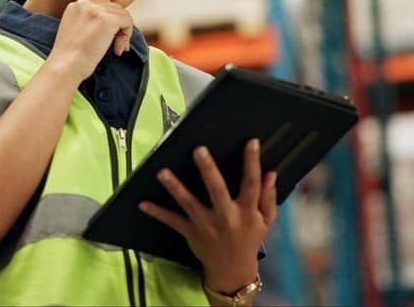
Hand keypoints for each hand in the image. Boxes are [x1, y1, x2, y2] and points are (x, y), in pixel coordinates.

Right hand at [48, 0, 134, 81]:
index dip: (108, 21)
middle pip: (113, 7)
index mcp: (75, 5)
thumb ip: (89, 22)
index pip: (101, 4)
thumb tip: (113, 24)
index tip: (106, 39)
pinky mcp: (108, 20)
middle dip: (117, 25)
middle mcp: (85, 3)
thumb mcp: (75, 32)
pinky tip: (118, 49)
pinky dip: (127, 35)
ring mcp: (96, 10)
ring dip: (123, 32)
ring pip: (122, 14)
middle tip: (115, 46)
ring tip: (116, 49)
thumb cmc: (70, 57)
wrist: (65, 65)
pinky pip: (128, 20)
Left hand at [139, 139, 276, 292]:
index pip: (251, 184)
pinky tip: (142, 203)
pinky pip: (172, 221)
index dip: (252, 163)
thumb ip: (268, 197)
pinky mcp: (191, 233)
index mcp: (247, 212)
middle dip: (208, 170)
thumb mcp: (266, 221)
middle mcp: (226, 217)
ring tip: (162, 172)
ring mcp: (206, 225)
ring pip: (189, 203)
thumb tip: (271, 174)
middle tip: (199, 150)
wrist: (233, 271)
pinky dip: (157, 213)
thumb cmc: (249, 240)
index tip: (251, 142)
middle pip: (217, 190)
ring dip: (175, 187)